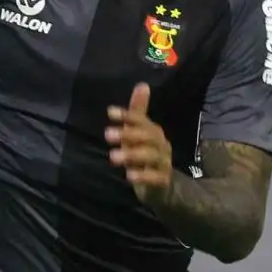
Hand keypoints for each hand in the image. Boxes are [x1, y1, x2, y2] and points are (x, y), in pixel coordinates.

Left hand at [106, 83, 173, 207]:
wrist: (162, 186)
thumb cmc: (146, 156)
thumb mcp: (139, 134)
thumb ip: (137, 112)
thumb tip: (142, 84)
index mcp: (154, 132)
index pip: (142, 120)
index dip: (128, 115)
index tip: (110, 112)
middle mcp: (161, 144)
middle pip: (148, 136)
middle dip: (128, 134)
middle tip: (107, 134)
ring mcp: (164, 163)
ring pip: (151, 155)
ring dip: (132, 154)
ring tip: (112, 157)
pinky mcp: (163, 180)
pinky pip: (156, 177)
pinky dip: (143, 176)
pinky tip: (129, 176)